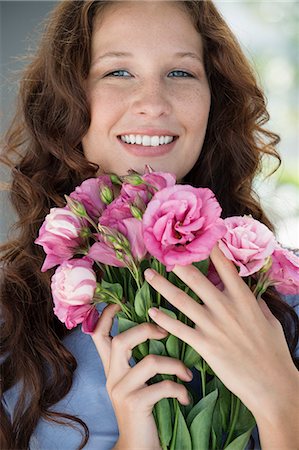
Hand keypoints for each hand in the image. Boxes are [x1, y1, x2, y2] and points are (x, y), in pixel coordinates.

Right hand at [91, 303, 192, 449]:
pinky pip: (163, 386)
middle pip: (121, 341)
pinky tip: (185, 396)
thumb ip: (138, 362)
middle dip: (146, 329)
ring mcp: (122, 391)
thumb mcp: (135, 384)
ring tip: (187, 374)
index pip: (99, 336)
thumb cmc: (143, 412)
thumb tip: (160, 331)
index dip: (106, 317)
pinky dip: (179, 389)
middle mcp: (113, 377)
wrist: (137, 447)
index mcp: (112, 369)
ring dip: (174, 365)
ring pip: (149, 361)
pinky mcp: (136, 404)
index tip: (120, 302)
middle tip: (166, 332)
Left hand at [144, 245, 298, 421]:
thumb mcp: (268, 319)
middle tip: (161, 253)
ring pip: (180, 299)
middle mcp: (225, 306)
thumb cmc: (274, 352)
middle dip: (176, 263)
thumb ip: (255, 302)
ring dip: (161, 285)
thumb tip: (248, 292)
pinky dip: (163, 318)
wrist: (272, 384)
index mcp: (243, 297)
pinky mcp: (204, 344)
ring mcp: (212, 325)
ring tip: (148, 275)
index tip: (195, 237)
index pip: (224, 265)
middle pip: (194, 277)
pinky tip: (150, 311)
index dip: (208, 248)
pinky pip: (178, 328)